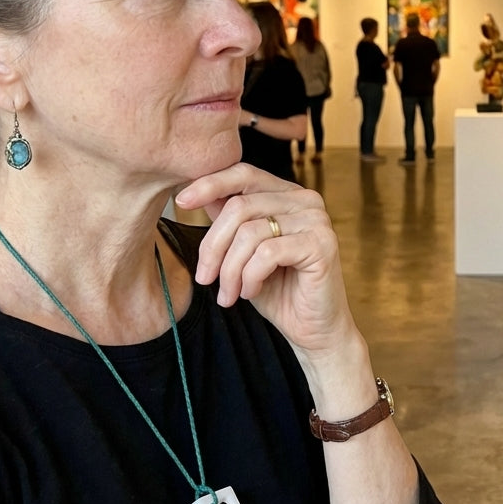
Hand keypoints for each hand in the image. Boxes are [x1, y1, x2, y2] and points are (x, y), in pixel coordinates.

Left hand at [174, 163, 355, 358]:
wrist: (313, 330)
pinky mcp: (322, 245)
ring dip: (230, 270)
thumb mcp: (244, 253)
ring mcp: (317, 220)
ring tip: (229, 294)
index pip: (244, 173)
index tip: (180, 202)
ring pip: (249, 233)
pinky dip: (250, 277)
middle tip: (205, 279)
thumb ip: (230, 222)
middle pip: (240, 206)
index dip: (209, 184)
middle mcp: (306, 200)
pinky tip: (251, 292)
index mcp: (288, 195)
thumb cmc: (279, 291)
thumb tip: (196, 195)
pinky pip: (266, 254)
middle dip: (213, 247)